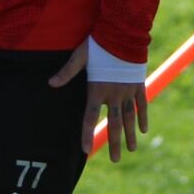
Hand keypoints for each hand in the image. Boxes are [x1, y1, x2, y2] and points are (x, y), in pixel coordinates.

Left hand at [49, 44, 148, 161]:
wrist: (124, 33)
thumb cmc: (99, 44)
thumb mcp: (79, 56)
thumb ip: (66, 72)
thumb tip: (50, 83)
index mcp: (97, 89)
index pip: (90, 118)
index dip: (87, 135)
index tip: (85, 150)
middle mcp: (113, 94)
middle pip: (113, 124)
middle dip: (114, 143)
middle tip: (115, 160)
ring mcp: (128, 90)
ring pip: (129, 118)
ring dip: (130, 135)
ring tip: (131, 150)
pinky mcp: (138, 84)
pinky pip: (141, 104)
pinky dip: (142, 117)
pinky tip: (143, 130)